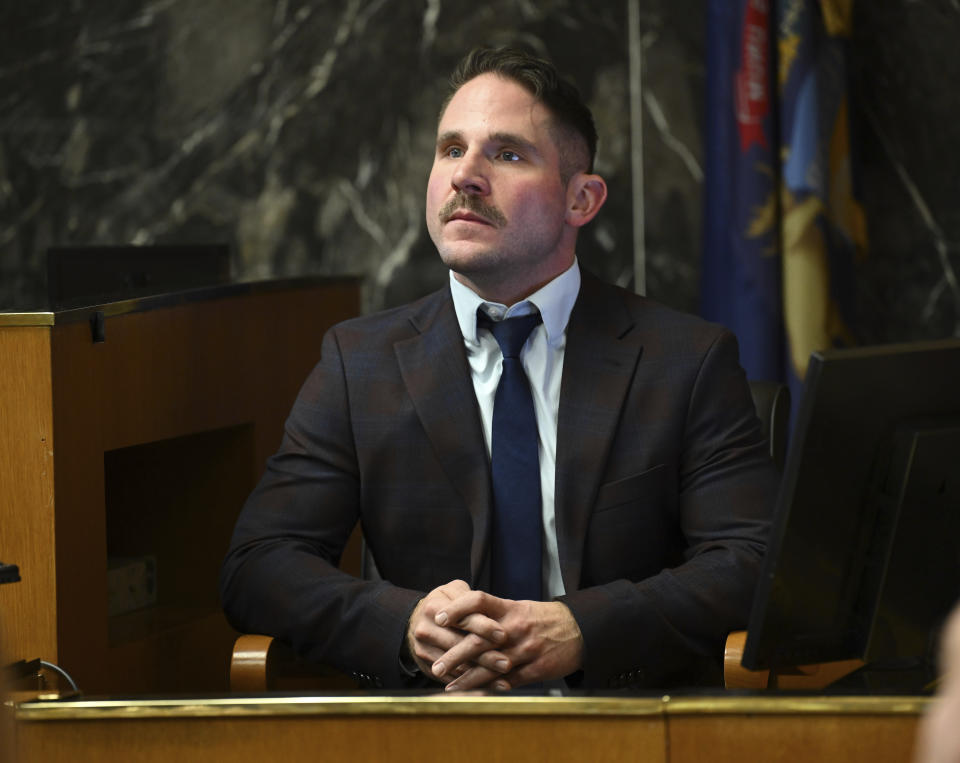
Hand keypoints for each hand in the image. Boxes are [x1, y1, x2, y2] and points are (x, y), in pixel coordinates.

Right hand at [406, 580, 510, 685]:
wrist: (415, 621)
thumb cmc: (444, 604)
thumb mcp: (452, 592)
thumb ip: (470, 599)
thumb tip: (494, 611)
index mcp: (434, 607)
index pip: (461, 617)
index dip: (483, 626)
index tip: (503, 635)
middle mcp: (425, 629)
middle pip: (458, 644)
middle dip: (484, 655)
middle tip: (506, 663)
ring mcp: (423, 649)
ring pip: (455, 665)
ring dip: (480, 675)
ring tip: (503, 680)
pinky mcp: (426, 666)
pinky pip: (450, 679)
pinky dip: (471, 685)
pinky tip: (489, 688)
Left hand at [433, 591, 583, 691]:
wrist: (579, 629)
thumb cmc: (544, 619)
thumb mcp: (520, 608)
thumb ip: (495, 615)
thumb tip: (465, 621)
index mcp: (510, 608)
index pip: (478, 600)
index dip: (457, 608)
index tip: (438, 618)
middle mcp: (515, 627)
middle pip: (479, 639)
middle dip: (454, 654)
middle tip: (435, 665)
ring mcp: (526, 649)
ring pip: (491, 665)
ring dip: (468, 679)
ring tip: (449, 687)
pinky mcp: (537, 668)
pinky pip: (510, 681)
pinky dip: (491, 688)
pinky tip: (477, 695)